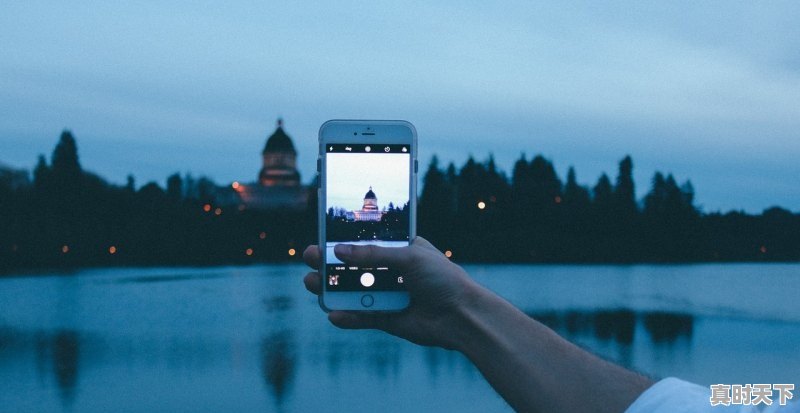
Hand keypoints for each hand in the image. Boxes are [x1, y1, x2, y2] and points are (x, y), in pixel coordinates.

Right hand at [303, 237, 482, 349]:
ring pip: (353, 291)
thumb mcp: (409, 258)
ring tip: (311, 284)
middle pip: (353, 266)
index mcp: (399, 249)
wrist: (462, 316)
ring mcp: (387, 295)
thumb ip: (373, 254)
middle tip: (310, 257)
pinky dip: (348, 317)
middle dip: (330, 263)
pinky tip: (334, 314)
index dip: (344, 239)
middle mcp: (391, 270)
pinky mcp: (387, 318)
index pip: (367, 240)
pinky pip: (362, 316)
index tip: (322, 234)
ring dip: (332, 289)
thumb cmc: (443, 279)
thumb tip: (338, 251)